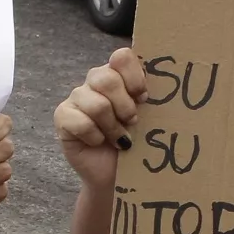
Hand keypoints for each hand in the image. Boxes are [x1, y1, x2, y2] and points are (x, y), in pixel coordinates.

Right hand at [53, 49, 145, 190]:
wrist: (117, 176)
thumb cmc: (137, 144)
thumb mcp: (149, 118)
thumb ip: (151, 97)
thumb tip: (169, 85)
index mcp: (119, 75)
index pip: (122, 57)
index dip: (134, 77)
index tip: (144, 98)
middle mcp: (96, 81)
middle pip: (107, 78)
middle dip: (124, 106)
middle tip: (133, 122)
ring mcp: (77, 97)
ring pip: (96, 103)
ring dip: (112, 127)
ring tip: (120, 140)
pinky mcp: (63, 116)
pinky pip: (80, 122)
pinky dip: (95, 137)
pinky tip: (98, 142)